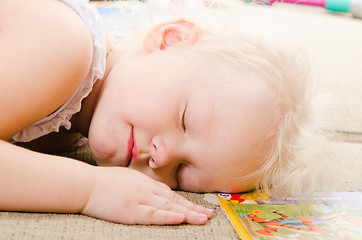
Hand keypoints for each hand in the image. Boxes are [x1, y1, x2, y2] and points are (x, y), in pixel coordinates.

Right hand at [82, 167, 212, 224]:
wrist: (85, 184)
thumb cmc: (102, 182)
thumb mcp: (125, 178)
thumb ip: (139, 184)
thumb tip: (150, 190)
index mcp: (145, 182)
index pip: (170, 193)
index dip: (185, 201)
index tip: (198, 206)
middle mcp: (147, 189)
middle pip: (174, 200)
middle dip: (193, 208)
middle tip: (209, 214)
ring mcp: (140, 199)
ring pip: (169, 207)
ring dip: (188, 213)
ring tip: (203, 219)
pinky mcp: (131, 210)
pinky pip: (153, 214)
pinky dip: (168, 216)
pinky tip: (181, 218)